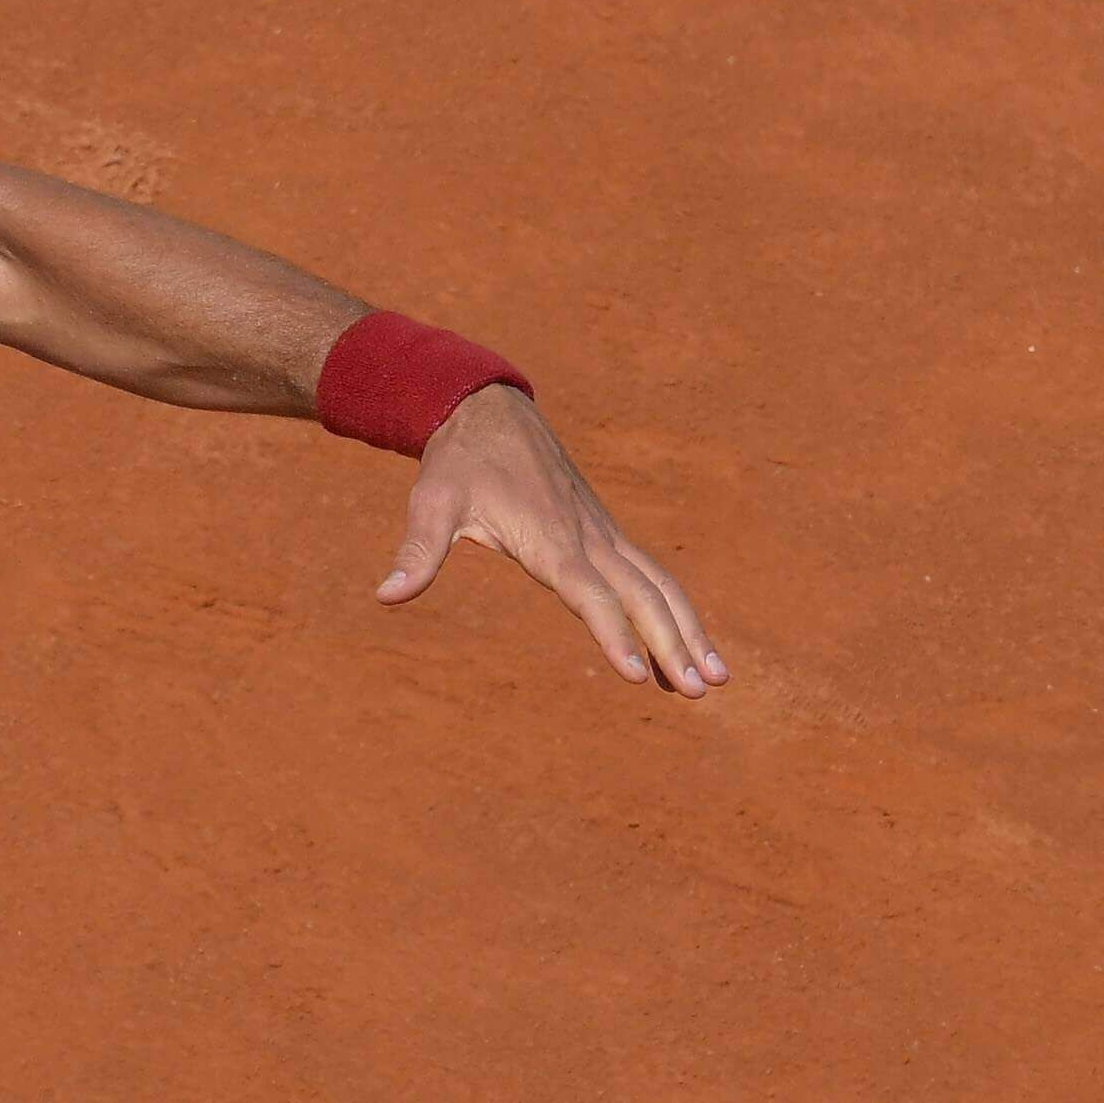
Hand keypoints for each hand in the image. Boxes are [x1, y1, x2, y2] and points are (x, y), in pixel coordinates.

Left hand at [374, 389, 725, 695]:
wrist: (489, 412)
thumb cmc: (459, 463)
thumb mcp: (431, 503)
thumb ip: (418, 551)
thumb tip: (386, 594)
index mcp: (550, 540)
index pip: (590, 595)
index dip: (614, 634)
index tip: (638, 675)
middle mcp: (588, 539)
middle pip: (642, 596)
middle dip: (673, 643)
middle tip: (702, 690)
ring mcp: (603, 535)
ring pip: (659, 586)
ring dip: (690, 629)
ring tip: (717, 678)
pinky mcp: (605, 533)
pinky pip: (651, 574)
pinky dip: (676, 608)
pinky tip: (691, 641)